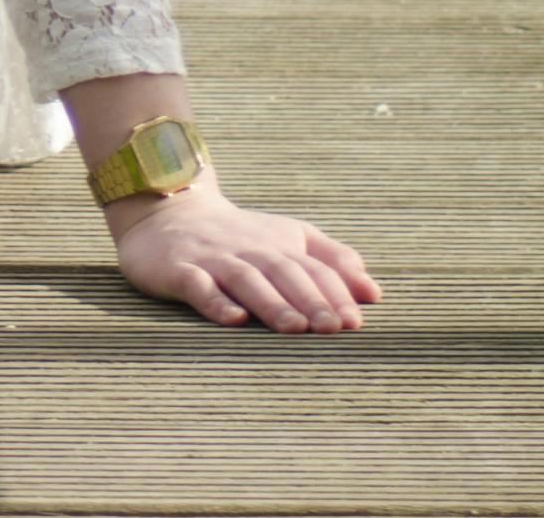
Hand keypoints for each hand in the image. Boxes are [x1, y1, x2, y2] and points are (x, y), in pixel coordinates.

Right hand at [107, 184, 381, 332]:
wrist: (169, 213)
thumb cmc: (241, 236)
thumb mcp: (290, 238)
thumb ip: (332, 260)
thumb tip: (374, 293)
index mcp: (281, 244)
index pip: (314, 268)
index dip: (335, 292)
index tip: (355, 321)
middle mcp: (251, 250)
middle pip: (285, 273)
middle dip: (310, 300)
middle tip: (332, 328)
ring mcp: (214, 259)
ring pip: (247, 280)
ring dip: (272, 303)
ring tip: (293, 328)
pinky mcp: (180, 269)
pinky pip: (199, 285)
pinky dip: (216, 301)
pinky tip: (233, 318)